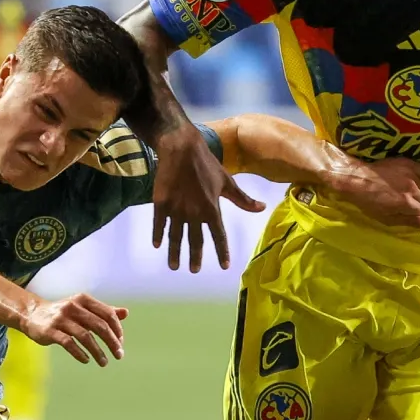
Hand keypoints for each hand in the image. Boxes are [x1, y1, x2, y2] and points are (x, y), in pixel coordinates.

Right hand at [20, 295, 128, 366]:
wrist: (32, 314)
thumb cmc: (63, 313)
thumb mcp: (83, 308)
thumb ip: (103, 311)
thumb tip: (126, 313)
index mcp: (83, 300)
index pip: (108, 314)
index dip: (117, 330)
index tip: (120, 343)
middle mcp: (73, 306)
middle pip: (99, 326)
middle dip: (112, 342)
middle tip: (119, 355)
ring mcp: (60, 319)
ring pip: (85, 337)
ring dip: (98, 352)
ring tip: (104, 362)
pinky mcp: (50, 331)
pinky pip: (69, 344)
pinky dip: (80, 353)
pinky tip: (87, 360)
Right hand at [151, 124, 265, 272]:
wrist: (181, 148)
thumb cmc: (207, 164)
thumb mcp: (227, 181)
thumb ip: (243, 199)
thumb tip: (262, 208)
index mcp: (212, 208)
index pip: (219, 235)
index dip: (222, 251)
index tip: (225, 265)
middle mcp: (194, 212)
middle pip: (195, 240)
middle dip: (195, 257)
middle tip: (194, 270)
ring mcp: (176, 208)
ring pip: (176, 236)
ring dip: (175, 252)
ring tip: (174, 266)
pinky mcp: (161, 202)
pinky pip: (159, 223)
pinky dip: (158, 234)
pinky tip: (157, 245)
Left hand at [333, 157, 419, 229]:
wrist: (357, 179)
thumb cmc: (369, 202)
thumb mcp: (387, 218)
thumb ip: (409, 221)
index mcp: (407, 203)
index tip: (414, 215)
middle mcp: (413, 188)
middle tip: (407, 204)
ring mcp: (411, 174)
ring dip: (419, 191)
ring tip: (407, 191)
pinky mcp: (407, 163)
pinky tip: (414, 179)